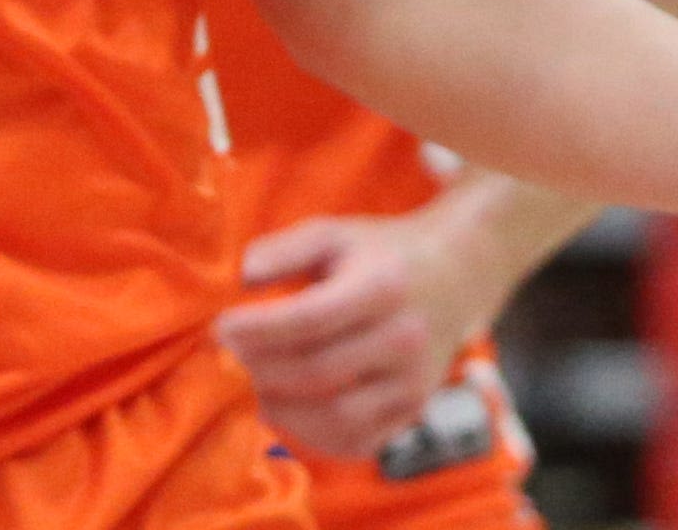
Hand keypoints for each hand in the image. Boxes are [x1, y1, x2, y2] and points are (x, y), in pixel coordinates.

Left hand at [212, 211, 495, 460]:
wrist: (457, 273)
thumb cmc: (381, 253)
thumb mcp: (335, 234)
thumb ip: (285, 250)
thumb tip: (241, 277)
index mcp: (385, 285)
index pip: (310, 320)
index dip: (257, 330)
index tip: (220, 327)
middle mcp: (406, 337)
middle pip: (315, 372)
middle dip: (260, 369)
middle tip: (230, 358)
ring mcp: (414, 381)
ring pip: (335, 417)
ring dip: (282, 408)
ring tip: (258, 384)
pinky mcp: (414, 410)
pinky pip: (356, 442)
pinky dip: (314, 436)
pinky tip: (291, 408)